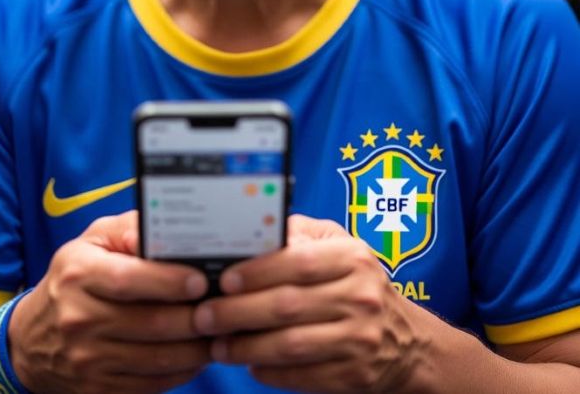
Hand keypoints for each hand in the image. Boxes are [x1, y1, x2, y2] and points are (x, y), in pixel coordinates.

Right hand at [9, 210, 211, 393]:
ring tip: (219, 329)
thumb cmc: (75, 276)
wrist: (30, 338)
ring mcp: (86, 360)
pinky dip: (181, 372)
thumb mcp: (93, 240)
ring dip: (196, 347)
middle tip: (222, 307)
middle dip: (194, 317)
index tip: (201, 280)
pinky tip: (197, 354)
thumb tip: (167, 229)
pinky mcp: (96, 390)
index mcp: (78, 273)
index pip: (128, 279)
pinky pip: (151, 385)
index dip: (169, 282)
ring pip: (156, 359)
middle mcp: (79, 318)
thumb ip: (130, 229)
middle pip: (150, 323)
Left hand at [193, 214, 422, 392]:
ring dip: (246, 346)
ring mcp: (359, 339)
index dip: (256, 271)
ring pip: (290, 345)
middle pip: (287, 305)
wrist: (405, 341)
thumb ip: (300, 236)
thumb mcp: (339, 247)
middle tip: (204, 315)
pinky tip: (249, 363)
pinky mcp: (354, 376)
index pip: (298, 261)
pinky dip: (269, 372)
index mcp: (353, 258)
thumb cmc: (356, 283)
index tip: (223, 279)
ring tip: (216, 344)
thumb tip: (253, 233)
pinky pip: (302, 375)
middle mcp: (360, 297)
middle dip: (237, 312)